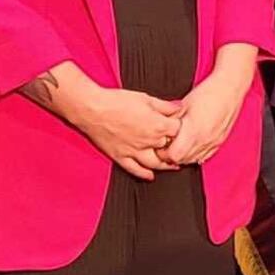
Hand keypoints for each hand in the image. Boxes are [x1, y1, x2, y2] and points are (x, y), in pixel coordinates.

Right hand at [58, 80, 184, 181]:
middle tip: (180, 148)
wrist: (92, 109)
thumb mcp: (146, 98)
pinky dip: (145, 174)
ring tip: (172, 165)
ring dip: (166, 165)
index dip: (182, 129)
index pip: (179, 131)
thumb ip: (165, 106)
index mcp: (157, 125)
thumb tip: (180, 108)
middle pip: (169, 148)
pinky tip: (150, 176)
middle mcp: (149, 141)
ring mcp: (134, 151)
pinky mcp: (121, 157)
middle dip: (175, 147)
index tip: (182, 128)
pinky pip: (135, 170)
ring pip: (155, 163)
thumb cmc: (117, 101)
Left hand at [161, 50, 257, 167]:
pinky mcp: (219, 141)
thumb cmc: (208, 92)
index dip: (164, 152)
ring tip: (179, 143)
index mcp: (193, 131)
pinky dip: (195, 153)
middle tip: (167, 144)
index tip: (161, 144)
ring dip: (184, 155)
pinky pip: (204, 156)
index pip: (173, 155)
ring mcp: (213, 142)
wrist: (230, 88)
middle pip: (182, 160)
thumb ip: (170, 120)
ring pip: (193, 160)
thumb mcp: (183, 105)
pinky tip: (192, 144)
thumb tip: (158, 129)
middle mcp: (204, 140)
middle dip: (172, 154)